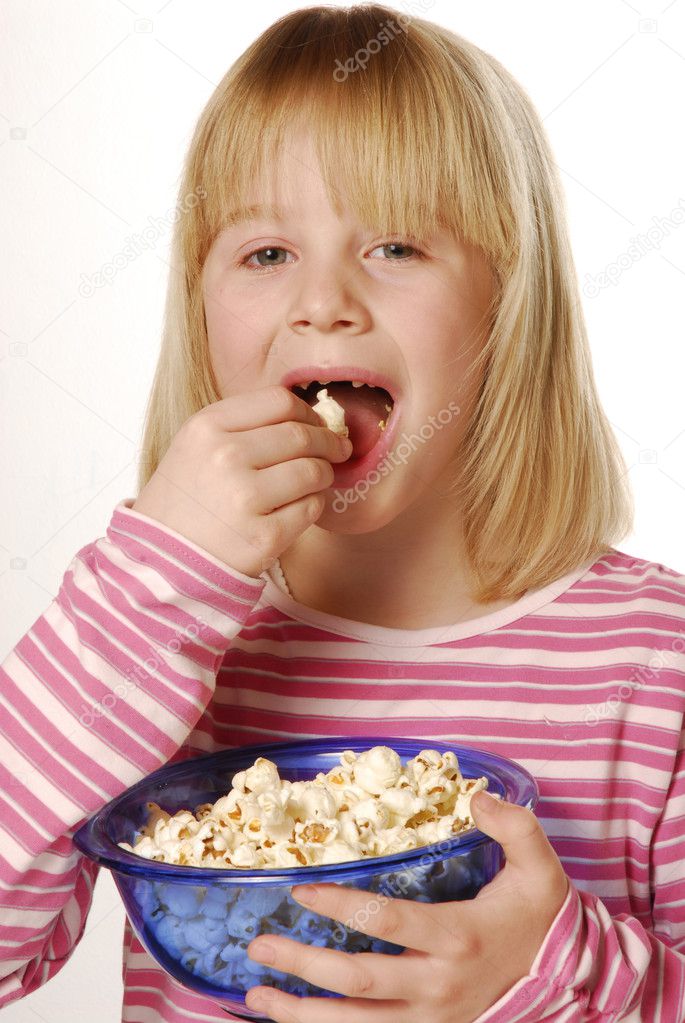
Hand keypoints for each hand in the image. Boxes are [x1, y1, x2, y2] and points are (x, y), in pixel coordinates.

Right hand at [131, 386, 351, 577]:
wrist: (159, 562)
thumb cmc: (184, 502)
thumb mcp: (195, 447)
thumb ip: (244, 426)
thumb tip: (310, 418)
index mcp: (206, 427)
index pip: (280, 401)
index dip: (308, 412)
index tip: (317, 424)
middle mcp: (225, 456)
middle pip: (302, 435)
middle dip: (328, 442)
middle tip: (337, 450)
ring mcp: (245, 498)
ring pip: (314, 470)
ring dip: (324, 474)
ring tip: (316, 481)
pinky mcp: (265, 536)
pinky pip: (311, 508)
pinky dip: (313, 505)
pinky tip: (298, 508)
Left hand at [245, 790, 569, 1021]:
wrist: (565, 982)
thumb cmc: (538, 916)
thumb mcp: (540, 866)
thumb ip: (513, 826)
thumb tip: (477, 797)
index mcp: (458, 936)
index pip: (386, 922)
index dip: (340, 906)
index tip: (301, 889)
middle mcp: (438, 984)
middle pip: (359, 980)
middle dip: (303, 963)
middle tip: (259, 944)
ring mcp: (431, 1018)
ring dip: (301, 1014)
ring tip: (256, 994)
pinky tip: (293, 1020)